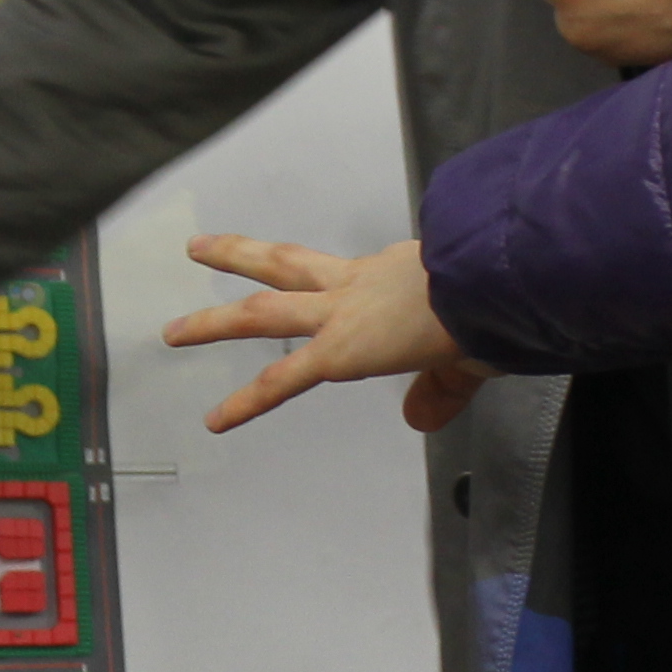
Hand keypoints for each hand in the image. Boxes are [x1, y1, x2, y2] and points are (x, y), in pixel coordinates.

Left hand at [160, 233, 492, 436]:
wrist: (498, 282)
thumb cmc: (499, 301)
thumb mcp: (473, 346)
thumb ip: (440, 387)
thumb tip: (418, 417)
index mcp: (391, 275)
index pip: (346, 278)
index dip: (330, 281)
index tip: (323, 282)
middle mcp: (358, 286)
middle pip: (286, 266)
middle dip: (241, 258)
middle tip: (200, 250)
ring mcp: (342, 313)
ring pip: (263, 311)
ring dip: (214, 321)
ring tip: (172, 332)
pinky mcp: (340, 349)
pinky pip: (283, 380)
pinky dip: (247, 402)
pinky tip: (216, 421)